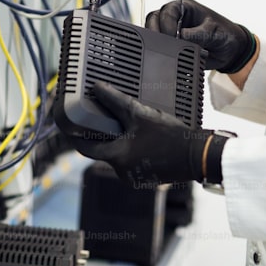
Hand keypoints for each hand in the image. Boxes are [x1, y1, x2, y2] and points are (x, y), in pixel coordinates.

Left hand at [65, 82, 209, 186]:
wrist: (196, 154)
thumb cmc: (170, 137)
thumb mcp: (139, 114)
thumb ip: (115, 101)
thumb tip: (98, 88)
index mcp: (117, 157)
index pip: (85, 149)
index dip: (75, 137)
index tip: (69, 128)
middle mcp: (123, 171)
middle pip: (103, 150)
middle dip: (103, 135)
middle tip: (103, 119)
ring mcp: (135, 176)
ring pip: (119, 155)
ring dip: (120, 141)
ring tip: (127, 125)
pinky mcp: (147, 176)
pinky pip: (132, 160)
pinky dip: (132, 149)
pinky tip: (141, 137)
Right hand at [145, 0, 256, 73]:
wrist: (232, 50)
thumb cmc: (225, 34)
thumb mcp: (212, 32)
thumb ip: (196, 35)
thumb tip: (179, 39)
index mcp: (185, 7)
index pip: (167, 12)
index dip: (166, 24)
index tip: (172, 37)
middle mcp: (176, 17)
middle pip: (154, 20)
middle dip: (155, 32)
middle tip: (162, 45)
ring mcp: (173, 31)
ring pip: (154, 33)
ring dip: (156, 42)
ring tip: (164, 52)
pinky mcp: (173, 45)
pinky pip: (160, 46)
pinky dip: (160, 52)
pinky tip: (166, 57)